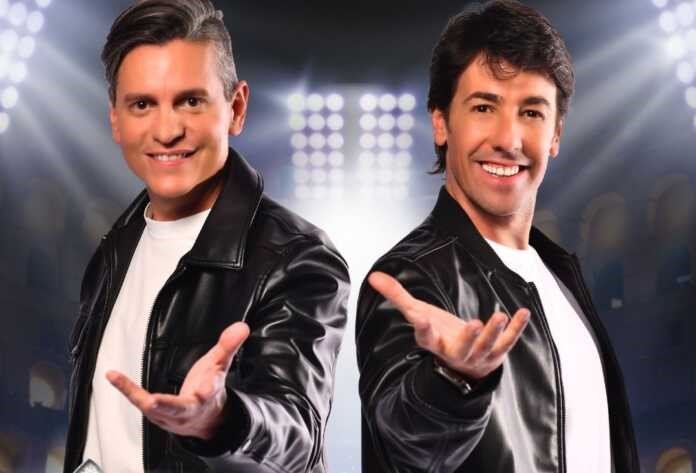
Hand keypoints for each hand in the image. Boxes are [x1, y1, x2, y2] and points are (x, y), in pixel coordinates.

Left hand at [106, 321, 249, 438]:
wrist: (206, 420)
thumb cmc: (210, 389)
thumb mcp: (221, 365)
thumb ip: (229, 346)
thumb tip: (241, 326)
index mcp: (208, 395)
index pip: (211, 390)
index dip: (210, 386)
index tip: (210, 383)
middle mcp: (189, 409)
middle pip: (178, 409)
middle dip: (167, 407)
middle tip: (153, 402)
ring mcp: (170, 415)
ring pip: (154, 409)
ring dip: (136, 397)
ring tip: (119, 381)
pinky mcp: (156, 414)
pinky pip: (139, 401)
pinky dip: (125, 389)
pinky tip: (112, 376)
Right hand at [369, 271, 529, 379]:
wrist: (461, 365)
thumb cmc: (438, 334)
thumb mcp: (418, 314)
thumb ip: (397, 296)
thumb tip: (374, 276)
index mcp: (434, 343)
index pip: (426, 338)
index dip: (424, 330)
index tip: (421, 320)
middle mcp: (456, 352)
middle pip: (462, 348)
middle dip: (468, 338)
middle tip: (474, 325)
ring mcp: (478, 355)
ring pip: (487, 347)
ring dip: (494, 333)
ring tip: (498, 315)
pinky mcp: (497, 352)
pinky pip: (508, 341)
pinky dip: (516, 328)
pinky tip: (523, 312)